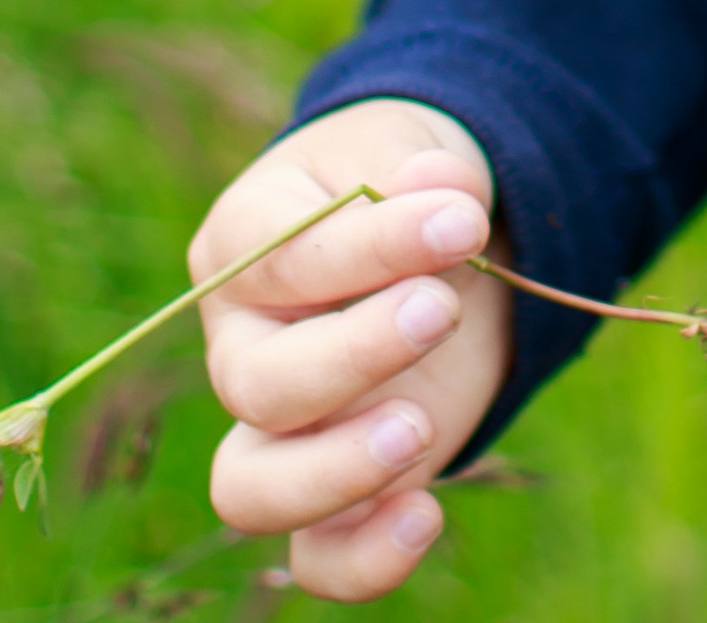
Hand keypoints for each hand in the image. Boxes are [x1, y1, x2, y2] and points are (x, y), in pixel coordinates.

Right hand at [194, 99, 508, 600]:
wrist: (438, 238)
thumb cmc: (406, 186)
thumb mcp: (417, 147)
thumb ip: (428, 166)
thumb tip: (439, 188)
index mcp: (243, 241)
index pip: (281, 258)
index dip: (373, 246)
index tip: (464, 221)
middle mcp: (242, 342)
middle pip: (258, 383)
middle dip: (355, 354)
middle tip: (442, 309)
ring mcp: (278, 428)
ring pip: (252, 488)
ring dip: (335, 471)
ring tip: (420, 428)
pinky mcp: (336, 488)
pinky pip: (315, 558)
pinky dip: (363, 559)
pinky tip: (427, 514)